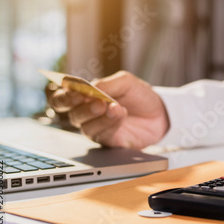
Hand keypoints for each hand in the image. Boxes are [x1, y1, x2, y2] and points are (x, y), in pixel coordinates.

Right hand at [48, 71, 168, 148]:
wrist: (161, 112)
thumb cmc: (140, 95)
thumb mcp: (124, 82)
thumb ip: (105, 84)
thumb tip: (88, 88)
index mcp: (86, 97)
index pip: (62, 99)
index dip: (63, 97)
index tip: (73, 92)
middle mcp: (88, 114)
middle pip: (72, 114)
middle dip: (80, 107)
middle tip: (94, 101)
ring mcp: (98, 128)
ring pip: (86, 126)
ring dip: (99, 116)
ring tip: (114, 107)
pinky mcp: (109, 141)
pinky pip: (102, 135)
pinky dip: (110, 123)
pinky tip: (120, 114)